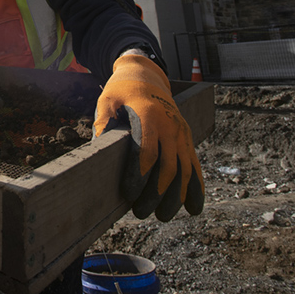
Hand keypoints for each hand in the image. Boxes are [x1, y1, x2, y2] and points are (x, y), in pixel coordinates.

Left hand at [94, 55, 203, 220]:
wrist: (147, 77)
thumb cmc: (121, 92)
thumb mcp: (107, 101)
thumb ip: (103, 122)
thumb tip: (98, 147)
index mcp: (149, 115)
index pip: (146, 151)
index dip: (138, 175)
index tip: (129, 194)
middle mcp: (170, 125)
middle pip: (167, 166)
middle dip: (155, 193)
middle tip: (140, 212)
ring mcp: (182, 133)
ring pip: (184, 170)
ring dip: (175, 196)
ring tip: (161, 216)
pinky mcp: (187, 139)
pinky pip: (194, 166)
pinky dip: (196, 188)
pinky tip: (193, 209)